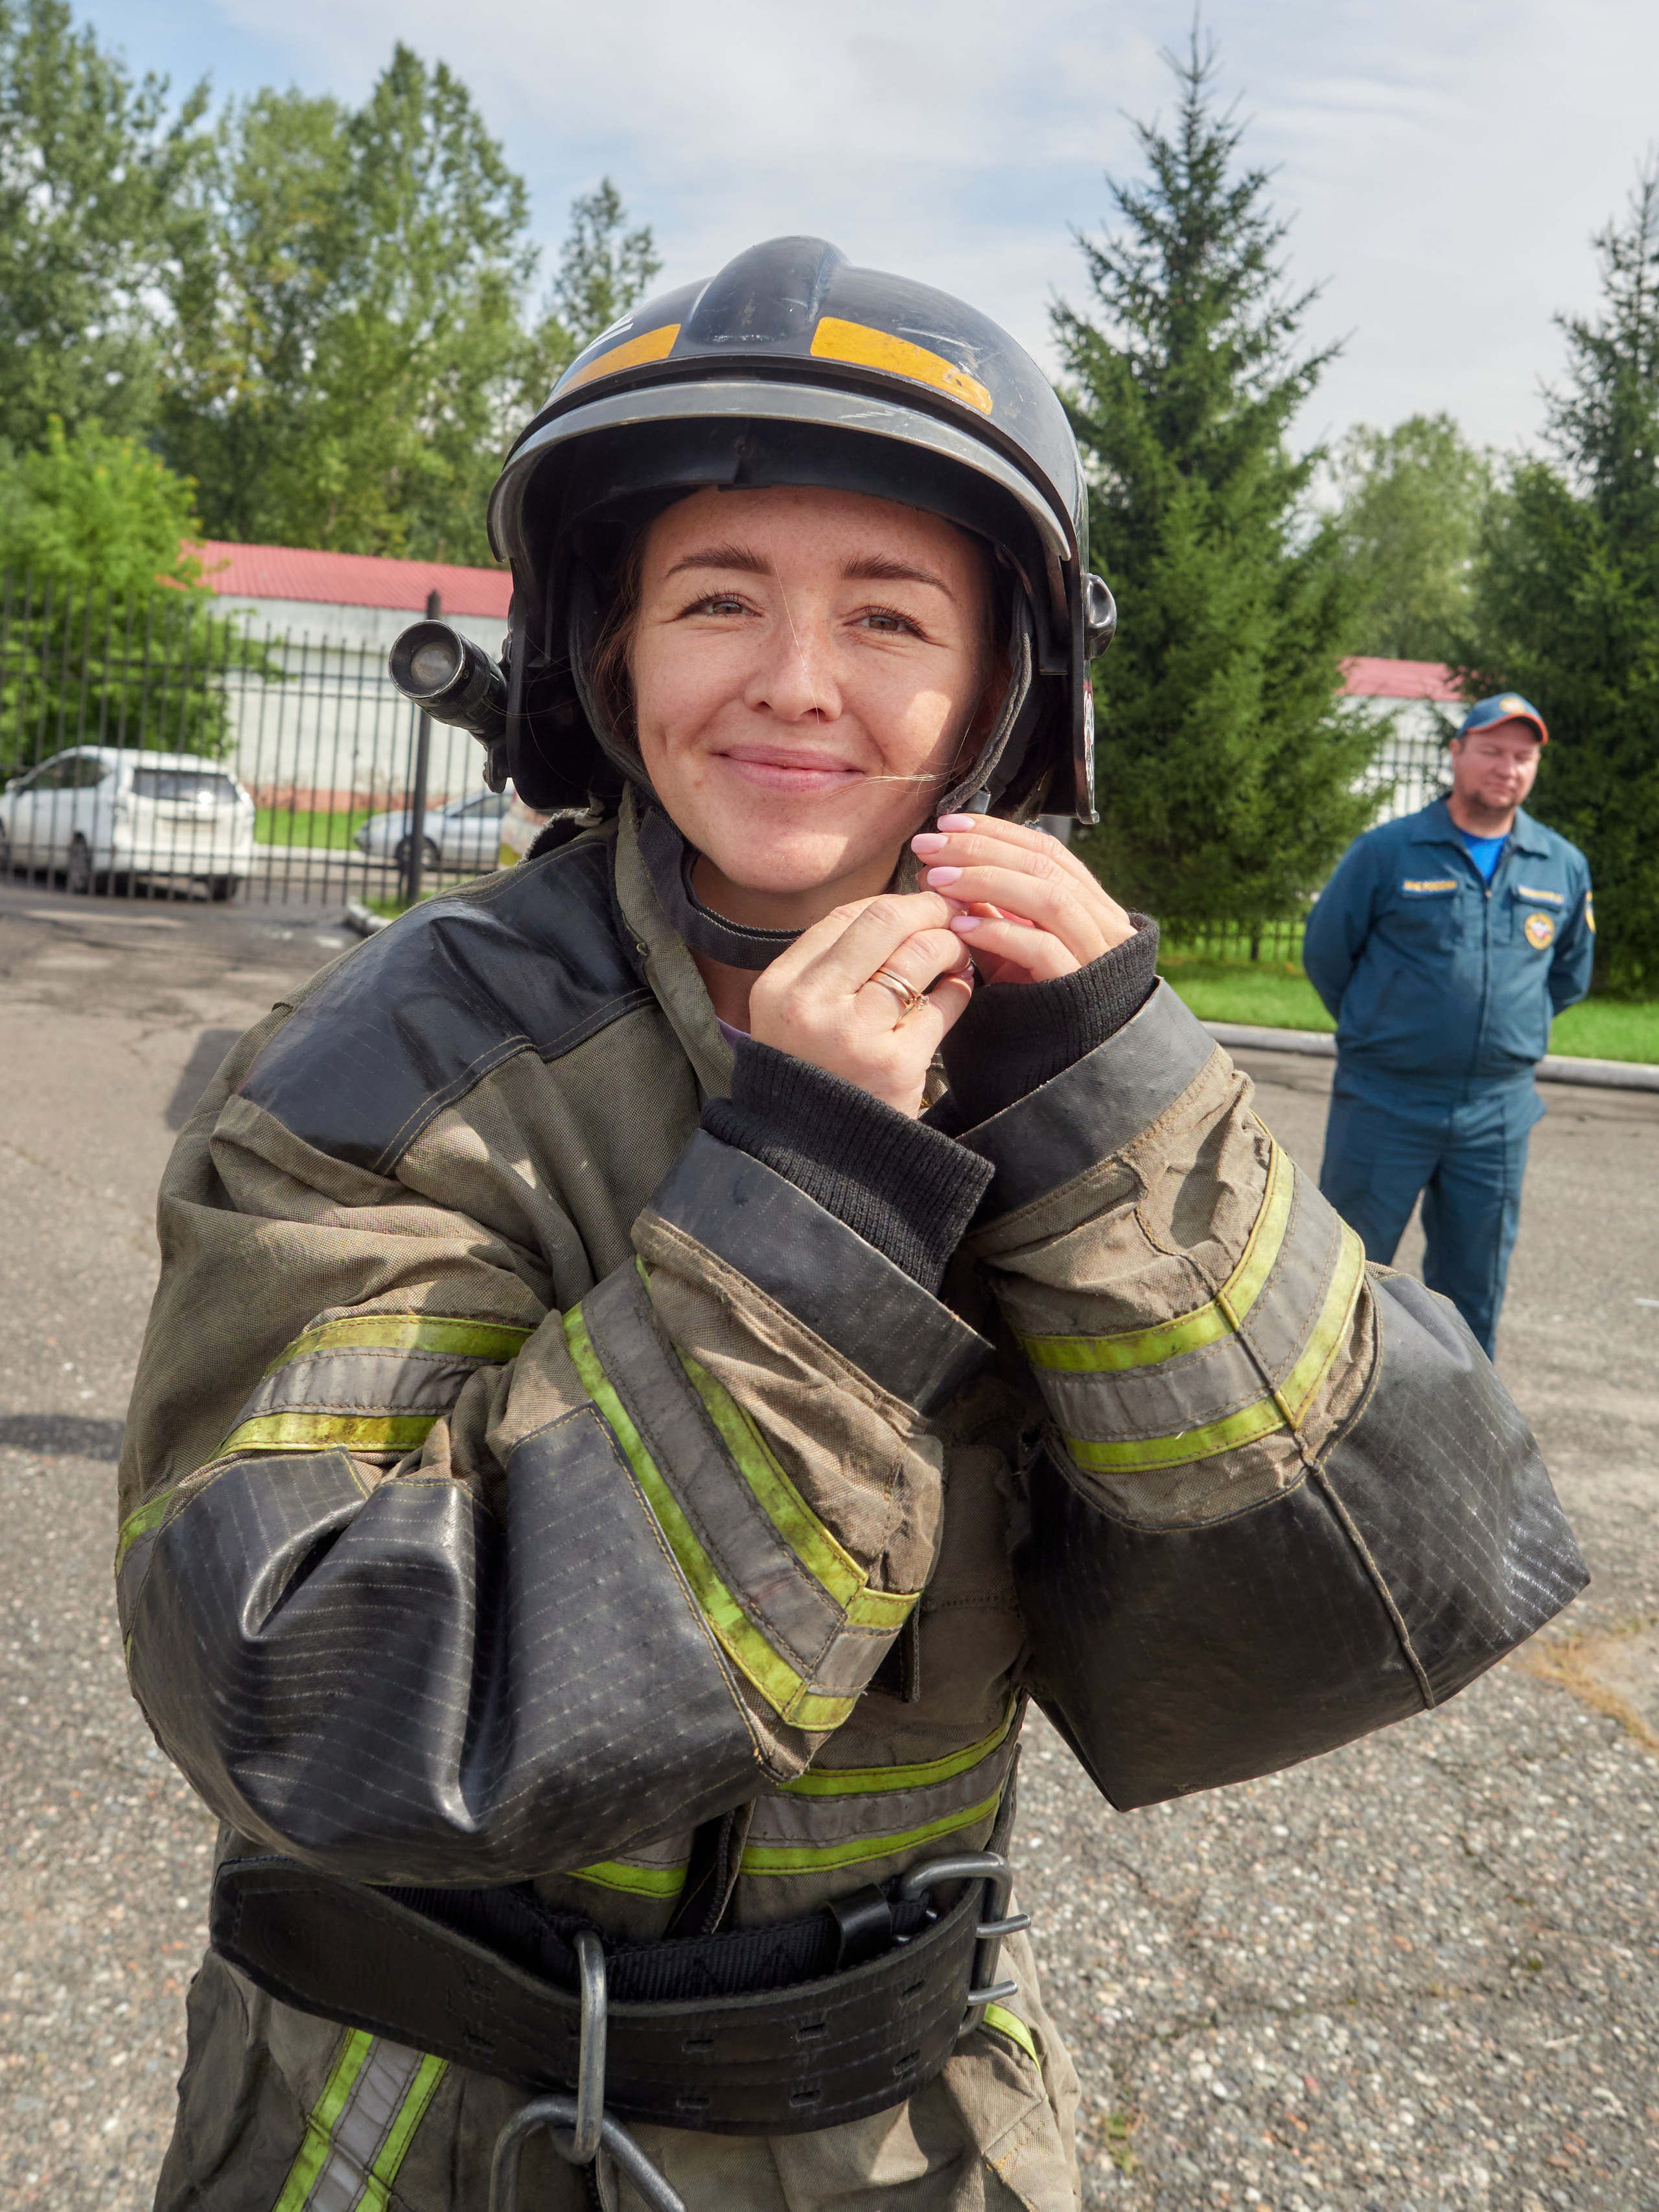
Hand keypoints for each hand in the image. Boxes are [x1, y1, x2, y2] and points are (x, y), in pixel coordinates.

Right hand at [749, 891, 973, 1115]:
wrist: (817, 1159)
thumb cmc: (815, 1079)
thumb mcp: (795, 1018)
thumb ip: (831, 969)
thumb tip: (896, 914)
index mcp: (779, 987)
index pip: (844, 917)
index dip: (891, 904)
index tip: (916, 908)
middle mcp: (809, 1004)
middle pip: (883, 922)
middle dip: (927, 910)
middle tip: (952, 915)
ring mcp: (852, 1033)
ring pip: (919, 955)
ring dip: (950, 945)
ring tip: (958, 954)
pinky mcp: (895, 1063)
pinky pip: (942, 1004)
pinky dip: (959, 988)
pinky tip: (959, 990)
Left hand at [910, 813, 1133, 982]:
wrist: (1058, 1067)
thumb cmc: (1030, 1004)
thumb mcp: (1008, 950)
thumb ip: (990, 911)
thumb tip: (946, 868)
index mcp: (1087, 904)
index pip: (1045, 849)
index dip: (995, 831)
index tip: (946, 825)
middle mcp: (1101, 923)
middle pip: (1043, 865)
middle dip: (981, 850)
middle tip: (928, 848)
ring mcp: (1096, 955)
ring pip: (1048, 898)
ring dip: (986, 882)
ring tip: (936, 881)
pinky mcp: (1080, 989)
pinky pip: (1043, 949)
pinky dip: (999, 932)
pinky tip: (959, 927)